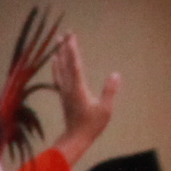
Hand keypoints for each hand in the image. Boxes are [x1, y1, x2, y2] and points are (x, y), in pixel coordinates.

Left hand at [45, 26, 120, 167]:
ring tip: (58, 42)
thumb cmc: (91, 125)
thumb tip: (115, 75)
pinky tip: (55, 61)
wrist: (75, 138)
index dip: (73, 50)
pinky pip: (58, 76)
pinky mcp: (64, 95)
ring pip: (60, 68)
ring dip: (59, 54)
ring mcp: (64, 91)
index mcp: (78, 89)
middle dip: (65, 47)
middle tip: (65, 33)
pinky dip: (56, 66)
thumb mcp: (105, 110)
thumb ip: (109, 92)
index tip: (71, 37)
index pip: (75, 65)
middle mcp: (69, 87)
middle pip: (66, 63)